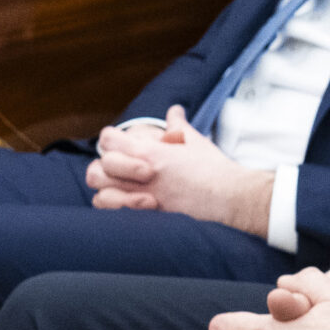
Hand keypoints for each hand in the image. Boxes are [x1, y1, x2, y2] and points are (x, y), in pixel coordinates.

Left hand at [87, 105, 275, 236]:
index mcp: (150, 153)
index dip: (110, 139)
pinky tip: (127, 203)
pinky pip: (114, 215)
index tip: (120, 143)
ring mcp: (143, 198)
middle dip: (105, 165)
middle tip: (119, 167)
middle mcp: (142, 176)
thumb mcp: (195, 141)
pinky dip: (115, 208)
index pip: (107, 140)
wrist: (230, 198)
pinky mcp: (148, 218)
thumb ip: (178, 125)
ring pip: (100, 194)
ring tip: (120, 186)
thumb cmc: (214, 169)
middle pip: (99, 167)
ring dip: (107, 188)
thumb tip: (174, 111)